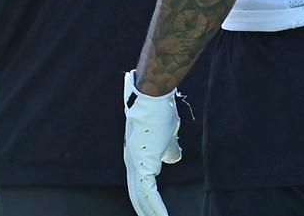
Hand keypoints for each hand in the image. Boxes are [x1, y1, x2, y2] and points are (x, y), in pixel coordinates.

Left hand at [123, 70, 180, 215]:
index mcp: (135, 157)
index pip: (138, 187)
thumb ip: (168, 150)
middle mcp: (131, 162)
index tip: (153, 215)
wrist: (154, 100)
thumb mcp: (166, 137)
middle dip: (145, 212)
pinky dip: (156, 207)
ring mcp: (134, 163)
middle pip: (136, 196)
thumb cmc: (161, 114)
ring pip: (140, 197)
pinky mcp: (142, 163)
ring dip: (151, 213)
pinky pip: (148, 192)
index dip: (146, 202)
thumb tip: (172, 157)